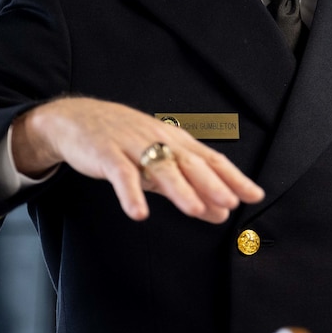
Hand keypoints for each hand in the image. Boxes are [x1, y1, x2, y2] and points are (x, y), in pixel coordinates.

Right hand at [11, 97, 263, 222]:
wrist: (76, 119)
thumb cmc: (124, 142)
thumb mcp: (159, 164)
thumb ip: (189, 188)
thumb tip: (222, 213)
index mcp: (175, 141)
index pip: (211, 159)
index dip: (233, 177)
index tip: (255, 195)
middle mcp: (159, 139)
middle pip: (190, 162)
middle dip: (213, 183)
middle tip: (232, 202)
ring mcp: (132, 145)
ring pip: (160, 167)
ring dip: (179, 189)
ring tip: (195, 210)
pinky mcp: (106, 153)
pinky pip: (120, 174)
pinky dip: (129, 194)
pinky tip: (139, 213)